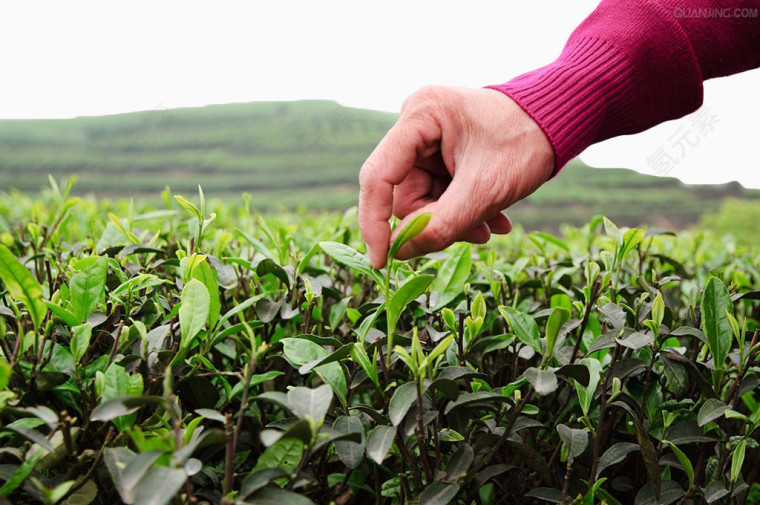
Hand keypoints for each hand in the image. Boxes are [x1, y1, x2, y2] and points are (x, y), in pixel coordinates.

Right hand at [358, 85, 554, 268]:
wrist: (557, 121)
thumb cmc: (527, 143)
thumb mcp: (485, 190)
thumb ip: (441, 224)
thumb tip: (400, 254)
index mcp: (420, 115)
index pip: (378, 176)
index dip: (374, 223)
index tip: (380, 261)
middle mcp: (415, 124)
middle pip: (403, 194)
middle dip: (436, 222)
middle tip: (477, 235)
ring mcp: (426, 140)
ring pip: (422, 200)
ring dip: (455, 220)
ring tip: (492, 226)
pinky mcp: (438, 153)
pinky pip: (436, 194)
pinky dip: (461, 210)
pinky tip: (492, 217)